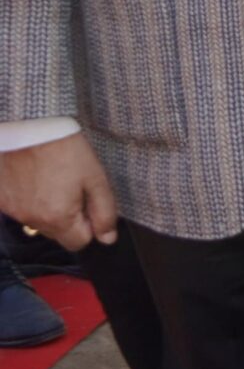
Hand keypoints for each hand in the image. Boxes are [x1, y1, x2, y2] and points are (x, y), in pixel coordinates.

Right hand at [0, 133, 118, 249]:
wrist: (29, 126)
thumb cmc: (65, 149)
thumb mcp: (95, 178)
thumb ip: (104, 211)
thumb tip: (108, 238)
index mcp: (58, 218)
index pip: (79, 242)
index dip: (90, 226)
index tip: (90, 203)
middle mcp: (31, 220)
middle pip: (58, 233)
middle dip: (70, 217)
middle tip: (72, 186)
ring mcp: (13, 211)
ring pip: (38, 221)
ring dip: (48, 208)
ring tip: (52, 178)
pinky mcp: (1, 200)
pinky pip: (20, 209)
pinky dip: (29, 199)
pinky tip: (34, 177)